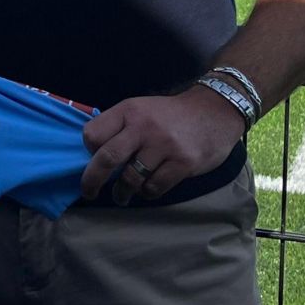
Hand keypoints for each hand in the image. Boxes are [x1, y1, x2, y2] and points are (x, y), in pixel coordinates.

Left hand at [79, 86, 246, 201]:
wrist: (215, 111)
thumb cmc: (170, 115)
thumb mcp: (141, 108)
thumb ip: (119, 126)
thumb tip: (93, 154)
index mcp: (129, 111)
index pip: (93, 134)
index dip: (89, 150)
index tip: (93, 158)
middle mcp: (144, 127)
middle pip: (107, 158)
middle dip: (92, 180)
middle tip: (89, 192)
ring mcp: (164, 146)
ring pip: (131, 178)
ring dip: (122, 191)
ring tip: (122, 195)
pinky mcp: (183, 163)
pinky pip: (154, 187)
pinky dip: (147, 192)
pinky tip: (148, 188)